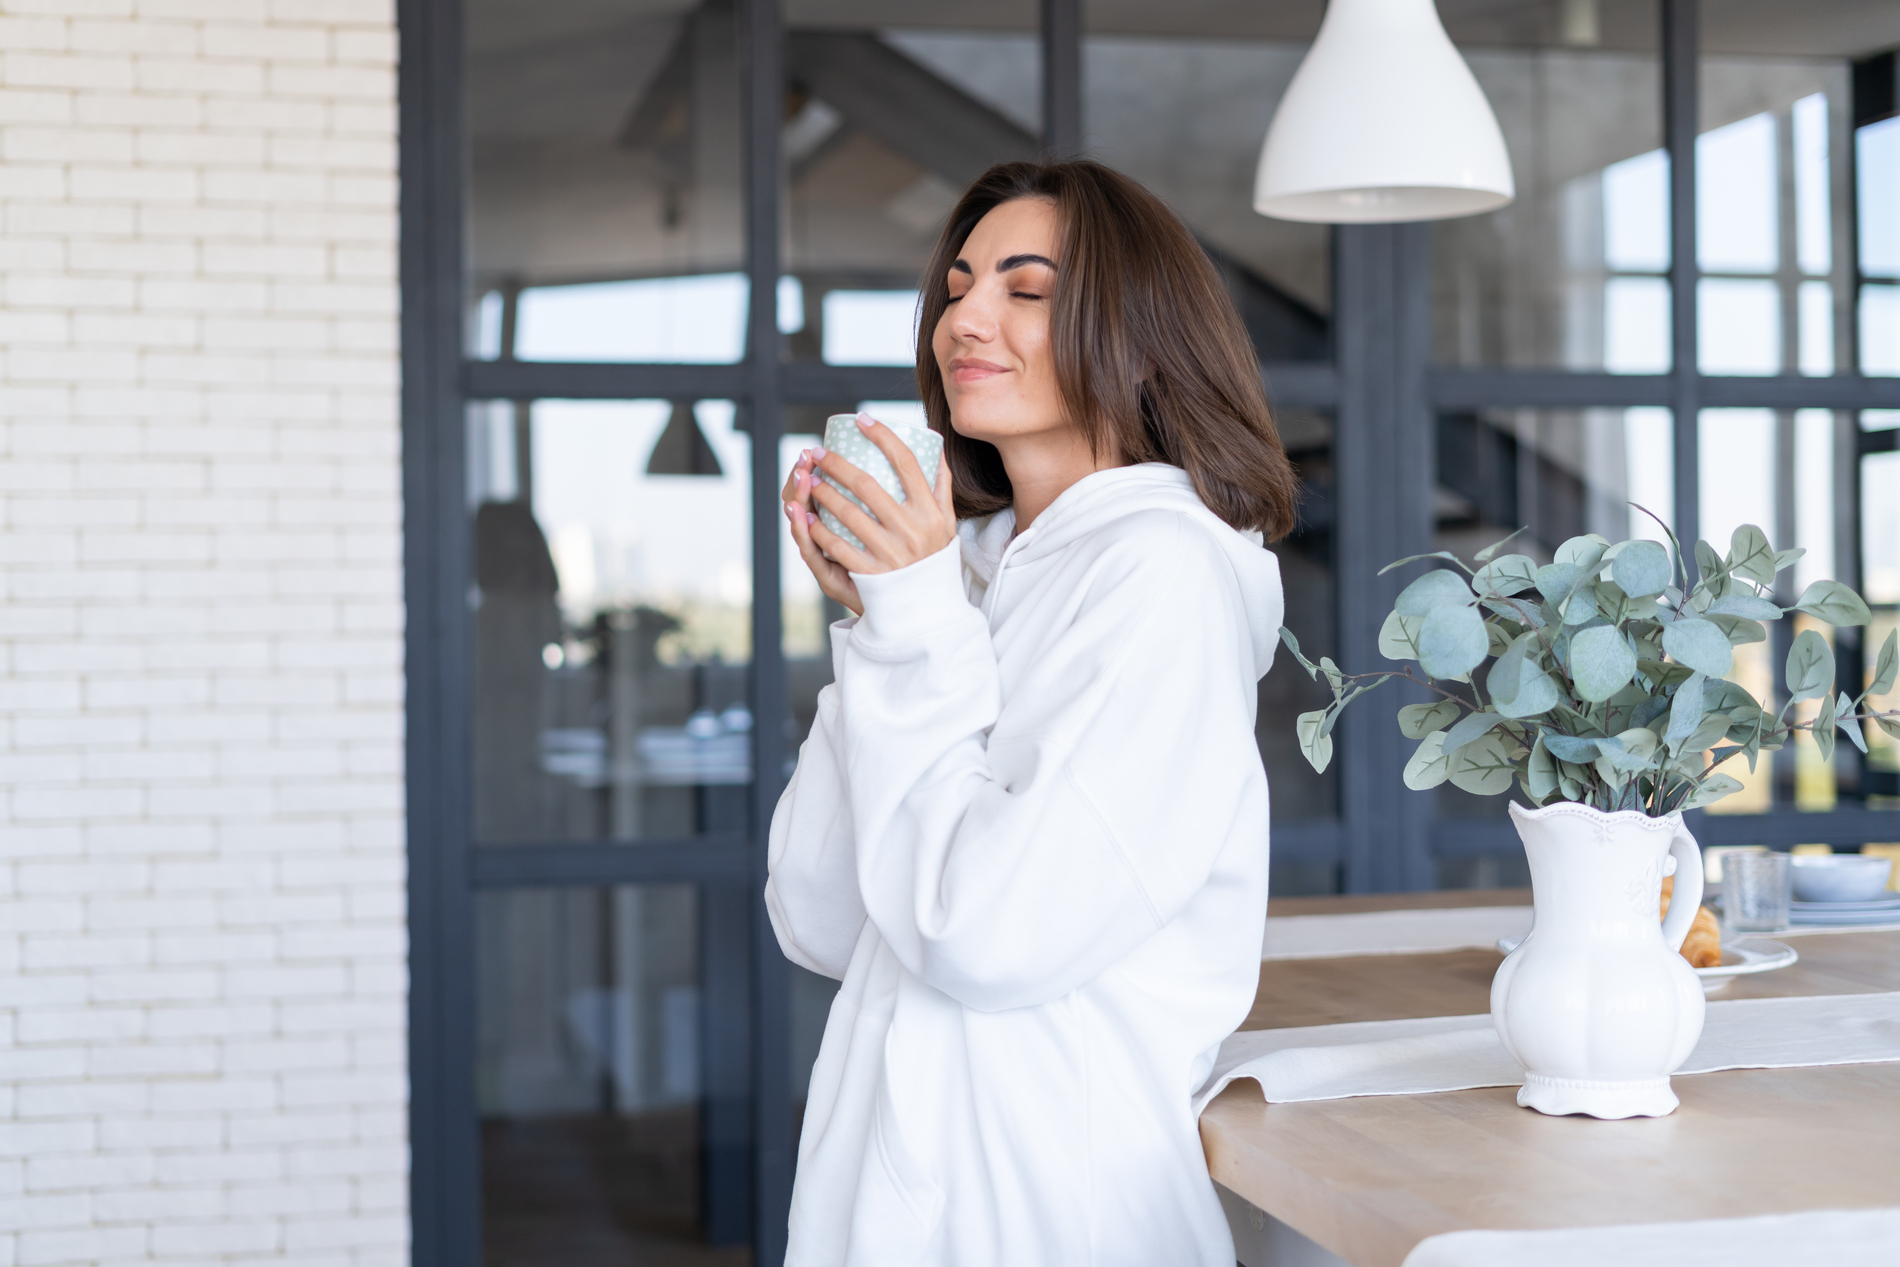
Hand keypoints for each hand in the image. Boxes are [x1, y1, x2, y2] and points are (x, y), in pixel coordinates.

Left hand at [783, 415, 956, 617]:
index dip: (882, 436)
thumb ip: (940, 487)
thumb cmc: (936, 558)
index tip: (861, 420)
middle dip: (837, 464)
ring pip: (848, 514)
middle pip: (867, 484)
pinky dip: (819, 531)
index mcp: (930, 512)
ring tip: (809, 480)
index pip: (906, 462)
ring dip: (822, 493)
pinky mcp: (873, 575)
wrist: (933, 609)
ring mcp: (891, 554)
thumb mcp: (947, 523)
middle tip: (818, 452)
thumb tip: (935, 447)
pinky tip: (806, 517)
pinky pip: (839, 548)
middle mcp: (912, 530)